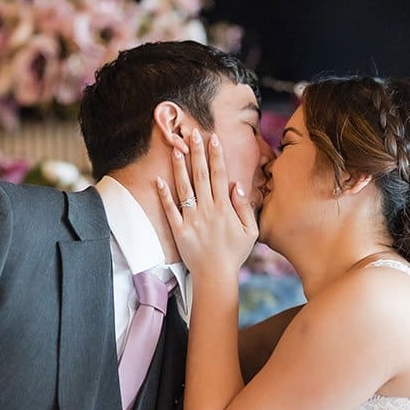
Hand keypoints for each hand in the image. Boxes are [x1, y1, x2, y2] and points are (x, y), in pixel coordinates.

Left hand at [157, 129, 257, 277]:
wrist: (216, 276)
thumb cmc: (235, 254)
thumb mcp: (251, 231)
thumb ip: (244, 206)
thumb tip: (236, 184)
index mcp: (224, 208)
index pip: (219, 175)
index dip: (216, 155)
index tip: (213, 138)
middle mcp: (207, 209)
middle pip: (201, 175)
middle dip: (197, 152)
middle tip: (192, 133)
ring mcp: (191, 219)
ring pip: (184, 188)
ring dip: (180, 167)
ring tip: (176, 148)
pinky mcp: (179, 230)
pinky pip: (170, 209)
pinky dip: (164, 195)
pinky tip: (159, 179)